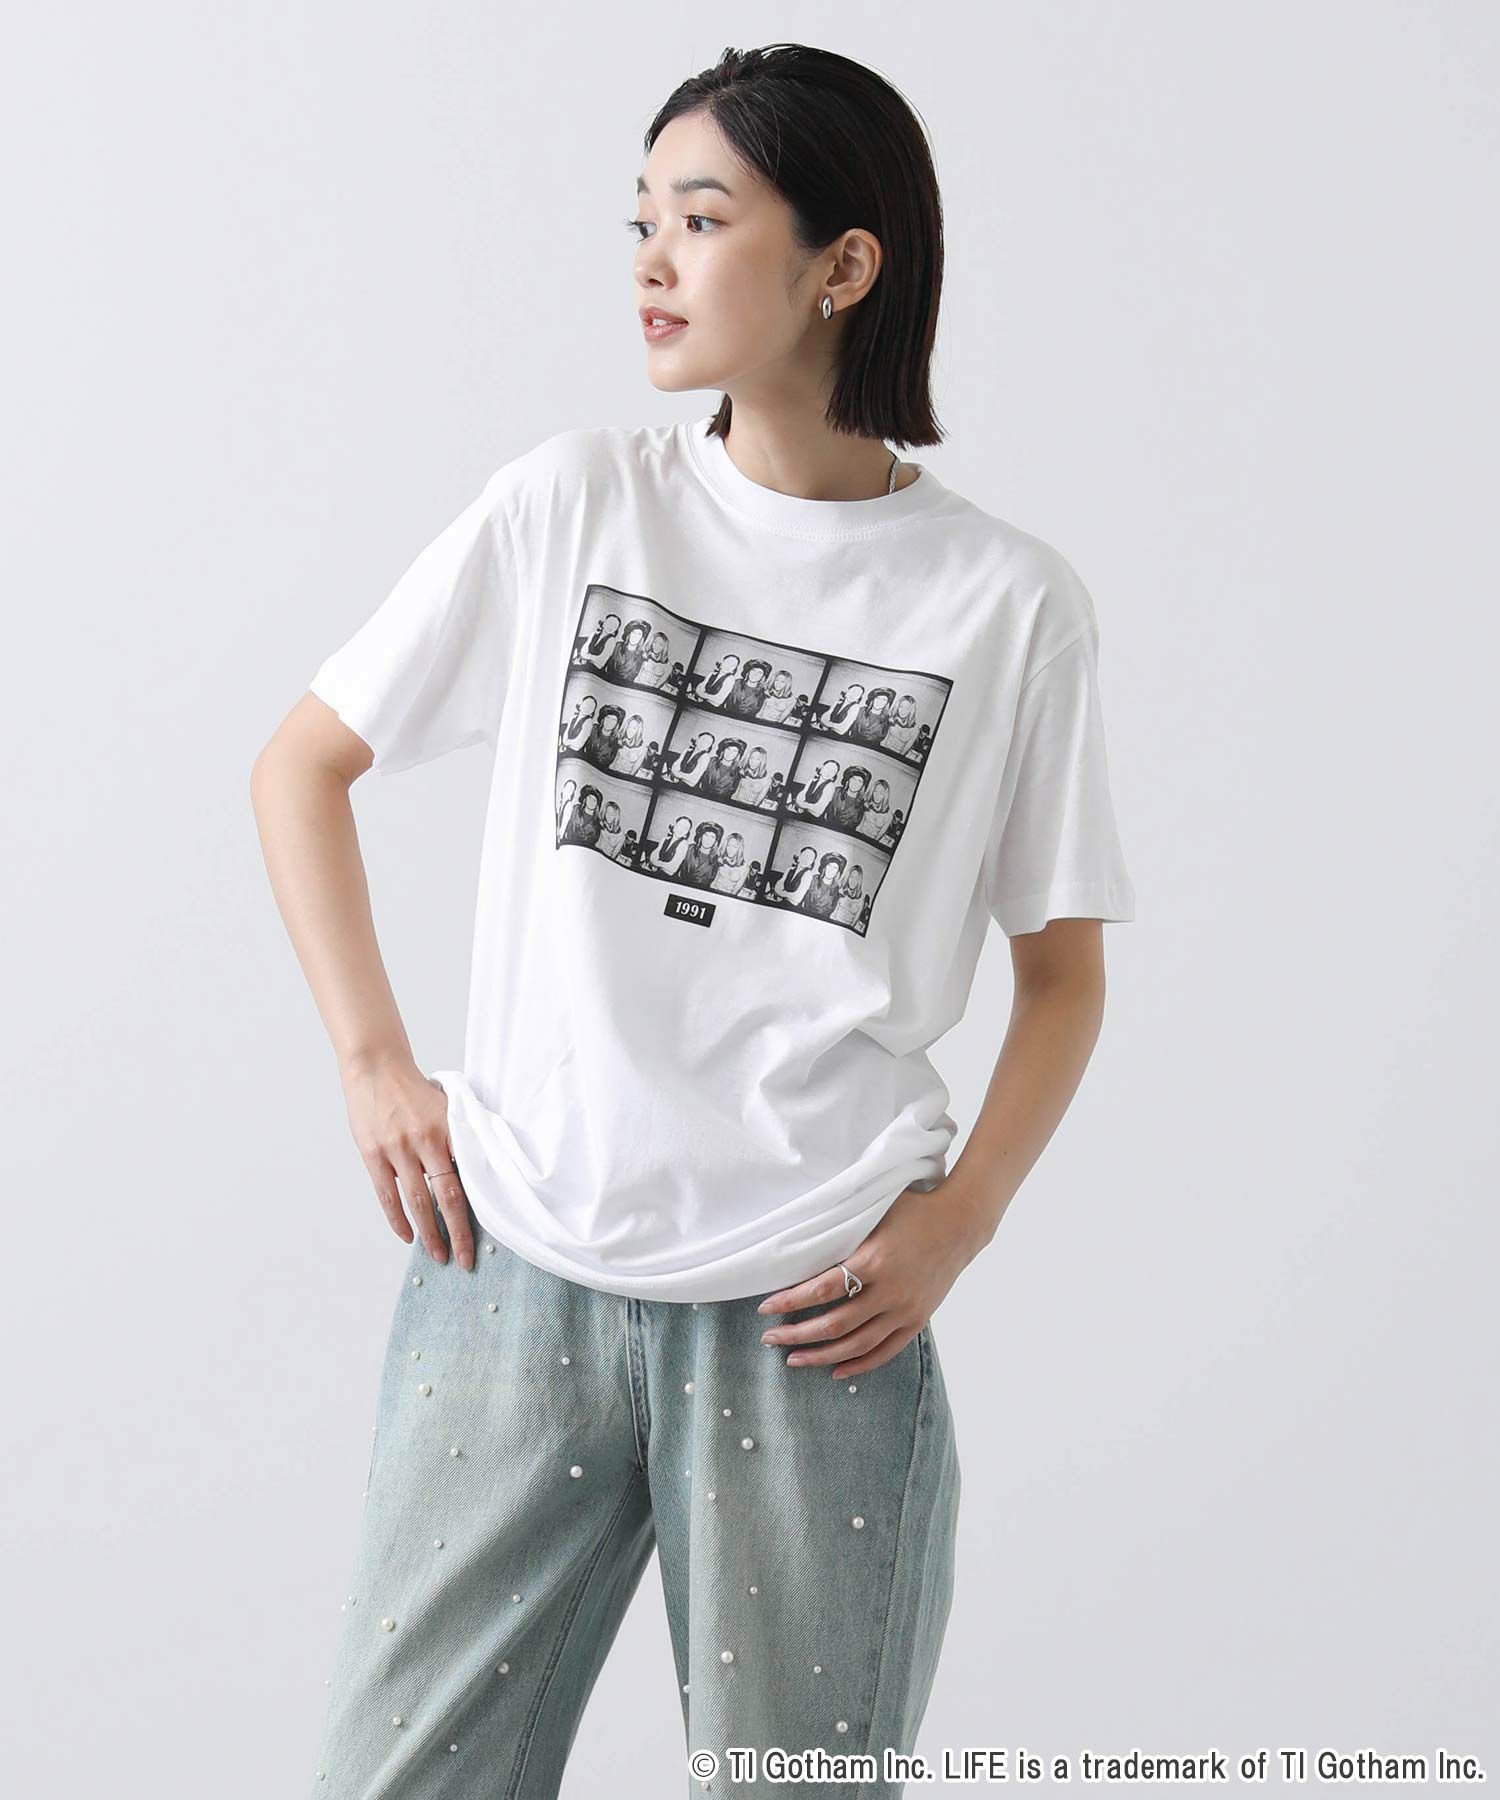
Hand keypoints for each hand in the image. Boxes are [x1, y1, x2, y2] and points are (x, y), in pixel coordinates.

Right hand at [339, 1053, 474, 1270]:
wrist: (377, 1066)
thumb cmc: (416, 1090)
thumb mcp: (449, 1106)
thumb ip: (463, 1136)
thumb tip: (485, 1168)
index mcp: (450, 1128)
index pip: (470, 1177)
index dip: (479, 1207)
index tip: (489, 1231)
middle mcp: (425, 1141)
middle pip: (447, 1196)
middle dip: (458, 1232)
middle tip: (465, 1259)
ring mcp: (397, 1149)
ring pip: (417, 1202)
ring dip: (428, 1233)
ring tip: (438, 1254)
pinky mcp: (373, 1155)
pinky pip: (387, 1195)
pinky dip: (398, 1219)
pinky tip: (407, 1236)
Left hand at [755, 1176, 989, 1377]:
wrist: (959, 1223)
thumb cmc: (913, 1210)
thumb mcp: (875, 1213)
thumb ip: (843, 1231)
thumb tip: (800, 1242)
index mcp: (873, 1260)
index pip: (821, 1289)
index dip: (790, 1301)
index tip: (766, 1308)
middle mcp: (889, 1291)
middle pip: (835, 1324)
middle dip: (797, 1334)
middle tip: (770, 1338)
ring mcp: (905, 1309)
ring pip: (857, 1344)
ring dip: (822, 1355)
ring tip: (793, 1358)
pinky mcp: (917, 1320)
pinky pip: (885, 1351)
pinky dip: (859, 1365)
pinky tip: (835, 1371)